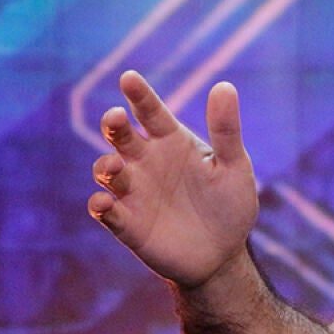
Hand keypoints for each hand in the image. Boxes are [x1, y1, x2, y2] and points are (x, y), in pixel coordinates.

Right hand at [88, 71, 258, 287]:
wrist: (222, 255)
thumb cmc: (229, 205)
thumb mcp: (234, 166)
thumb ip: (226, 129)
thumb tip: (225, 86)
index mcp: (172, 142)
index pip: (151, 112)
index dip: (139, 95)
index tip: (129, 78)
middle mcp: (147, 162)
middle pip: (121, 136)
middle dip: (114, 125)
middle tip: (116, 119)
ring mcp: (134, 192)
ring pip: (107, 170)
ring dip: (106, 165)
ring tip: (116, 164)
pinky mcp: (126, 223)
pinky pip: (103, 211)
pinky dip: (99, 206)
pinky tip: (105, 204)